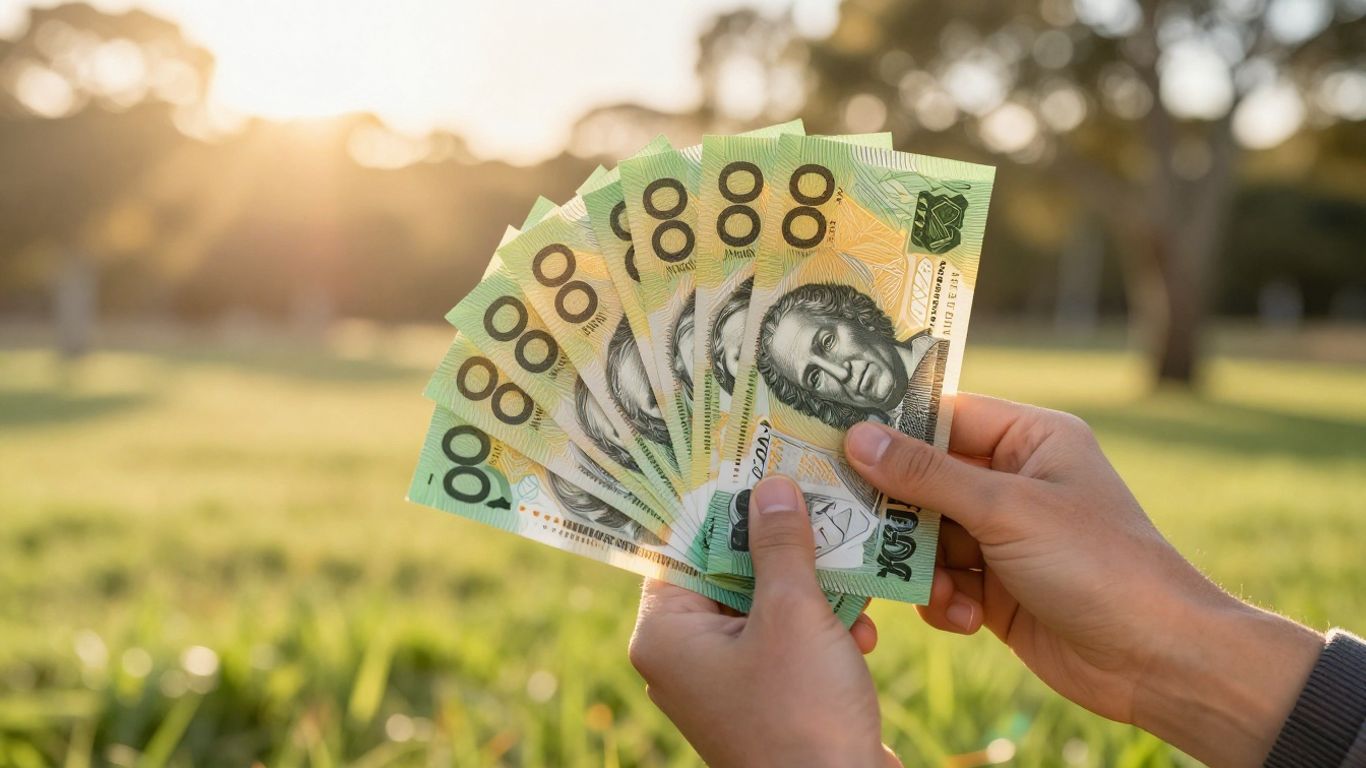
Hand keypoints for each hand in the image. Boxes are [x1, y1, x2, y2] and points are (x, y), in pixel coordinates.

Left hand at [629, 476, 900, 767]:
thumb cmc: (802, 713)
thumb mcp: (793, 614)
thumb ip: (780, 544)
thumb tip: (769, 486)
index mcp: (664, 634)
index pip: (681, 546)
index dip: (721, 506)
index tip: (754, 464)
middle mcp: (684, 657)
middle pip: (728, 571)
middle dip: (781, 546)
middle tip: (816, 501)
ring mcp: (724, 681)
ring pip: (765, 604)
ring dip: (813, 589)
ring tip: (853, 571)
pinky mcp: (765, 699)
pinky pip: (786, 641)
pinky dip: (822, 630)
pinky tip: (862, 631)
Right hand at [844, 394, 1323, 767]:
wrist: (1155, 659)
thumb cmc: (1097, 564)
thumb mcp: (1007, 509)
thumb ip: (927, 474)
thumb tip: (857, 437)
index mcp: (1032, 439)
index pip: (945, 415)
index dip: (891, 426)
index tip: (833, 436)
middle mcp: (1014, 481)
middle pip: (924, 478)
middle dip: (894, 507)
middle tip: (846, 516)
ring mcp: (1003, 536)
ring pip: (925, 535)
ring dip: (920, 564)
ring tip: (933, 587)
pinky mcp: (995, 587)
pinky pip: (940, 580)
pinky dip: (941, 599)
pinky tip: (964, 617)